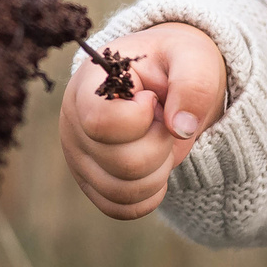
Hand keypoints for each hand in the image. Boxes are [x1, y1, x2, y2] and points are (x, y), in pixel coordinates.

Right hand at [58, 22, 226, 220]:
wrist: (165, 77)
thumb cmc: (174, 62)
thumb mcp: (192, 58)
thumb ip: (191, 84)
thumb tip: (180, 128)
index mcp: (88, 86)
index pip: (100, 123)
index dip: (139, 119)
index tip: (151, 99)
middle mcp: (74, 124)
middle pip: (121, 163)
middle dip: (159, 145)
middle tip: (163, 121)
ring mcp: (80, 157)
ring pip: (121, 192)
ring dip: (158, 172)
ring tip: (159, 141)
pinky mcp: (91, 182)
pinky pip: (120, 208)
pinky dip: (149, 194)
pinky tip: (157, 166)